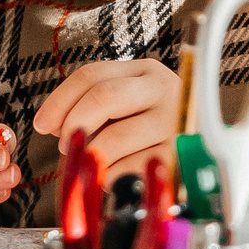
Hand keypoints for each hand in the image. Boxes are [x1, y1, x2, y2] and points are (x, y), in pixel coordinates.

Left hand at [35, 59, 179, 178]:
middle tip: (66, 144)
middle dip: (74, 124)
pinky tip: (114, 175)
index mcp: (145, 72)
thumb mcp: (128, 108)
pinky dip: (110, 176)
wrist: (206, 156)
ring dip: (91, 155)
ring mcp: (174, 123)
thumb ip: (94, 107)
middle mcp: (164, 90)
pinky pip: (129, 169)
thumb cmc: (152, 132)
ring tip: (92, 161)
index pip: (92, 75)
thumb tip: (54, 125)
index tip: (43, 124)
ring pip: (114, 137)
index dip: (60, 100)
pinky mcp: (178, 158)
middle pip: (104, 96)